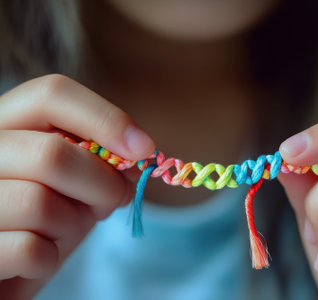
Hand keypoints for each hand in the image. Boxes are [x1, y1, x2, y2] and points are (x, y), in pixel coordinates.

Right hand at [0, 74, 154, 298]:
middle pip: (51, 155)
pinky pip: (28, 250)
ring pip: (39, 204)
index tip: (144, 147)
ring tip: (63, 230)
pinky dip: (48, 260)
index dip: (106, 119)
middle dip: (102, 186)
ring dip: (72, 225)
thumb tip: (139, 149)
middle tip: (110, 202)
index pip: (51, 95)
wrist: (11, 266)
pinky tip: (39, 257)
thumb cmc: (44, 218)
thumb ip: (100, 160)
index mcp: (5, 124)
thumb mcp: (76, 180)